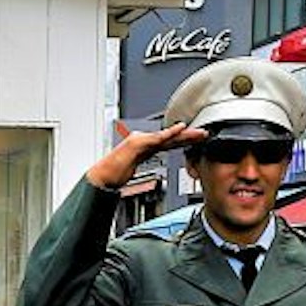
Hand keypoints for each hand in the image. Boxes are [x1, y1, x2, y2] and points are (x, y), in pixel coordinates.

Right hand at [85, 122, 208, 190]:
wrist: (101, 177)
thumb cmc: (112, 175)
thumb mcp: (132, 172)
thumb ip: (141, 167)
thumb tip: (147, 171)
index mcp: (143, 147)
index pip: (166, 142)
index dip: (182, 140)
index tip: (195, 140)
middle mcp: (142, 140)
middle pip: (169, 138)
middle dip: (188, 136)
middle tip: (204, 133)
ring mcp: (139, 141)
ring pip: (166, 136)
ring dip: (184, 134)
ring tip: (198, 132)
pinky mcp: (137, 144)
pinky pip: (156, 138)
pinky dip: (169, 133)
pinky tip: (180, 129)